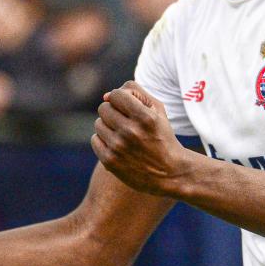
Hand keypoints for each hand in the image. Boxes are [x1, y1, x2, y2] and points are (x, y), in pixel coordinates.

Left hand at [92, 81, 188, 195]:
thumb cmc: (162, 136)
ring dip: (108, 126)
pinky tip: (117, 145)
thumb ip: (135, 92)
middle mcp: (131, 132)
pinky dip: (104, 140)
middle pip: (104, 108)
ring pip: (98, 124)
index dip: (120, 98)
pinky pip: (95, 140)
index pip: (115, 95)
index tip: (127, 106)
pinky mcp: (110, 161)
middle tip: (126, 121)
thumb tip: (105, 96)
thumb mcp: (158, 109)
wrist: (169, 173)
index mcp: (145, 117)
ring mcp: (119, 148)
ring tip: (123, 134)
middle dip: (113, 111)